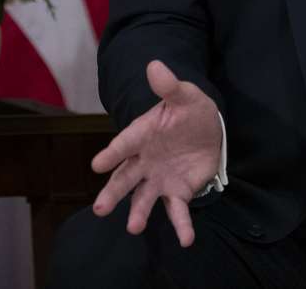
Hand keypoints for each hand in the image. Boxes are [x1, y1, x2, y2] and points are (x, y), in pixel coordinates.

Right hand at [91, 60, 221, 246]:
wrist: (207, 130)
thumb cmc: (189, 111)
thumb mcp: (185, 95)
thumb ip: (170, 86)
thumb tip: (155, 65)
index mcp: (142, 135)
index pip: (124, 144)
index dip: (112, 153)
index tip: (98, 164)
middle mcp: (144, 161)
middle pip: (125, 179)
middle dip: (113, 193)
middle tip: (100, 209)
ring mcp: (158, 179)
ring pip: (144, 199)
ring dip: (138, 213)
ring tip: (133, 227)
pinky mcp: (177, 192)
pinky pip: (177, 211)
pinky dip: (181, 226)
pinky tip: (186, 240)